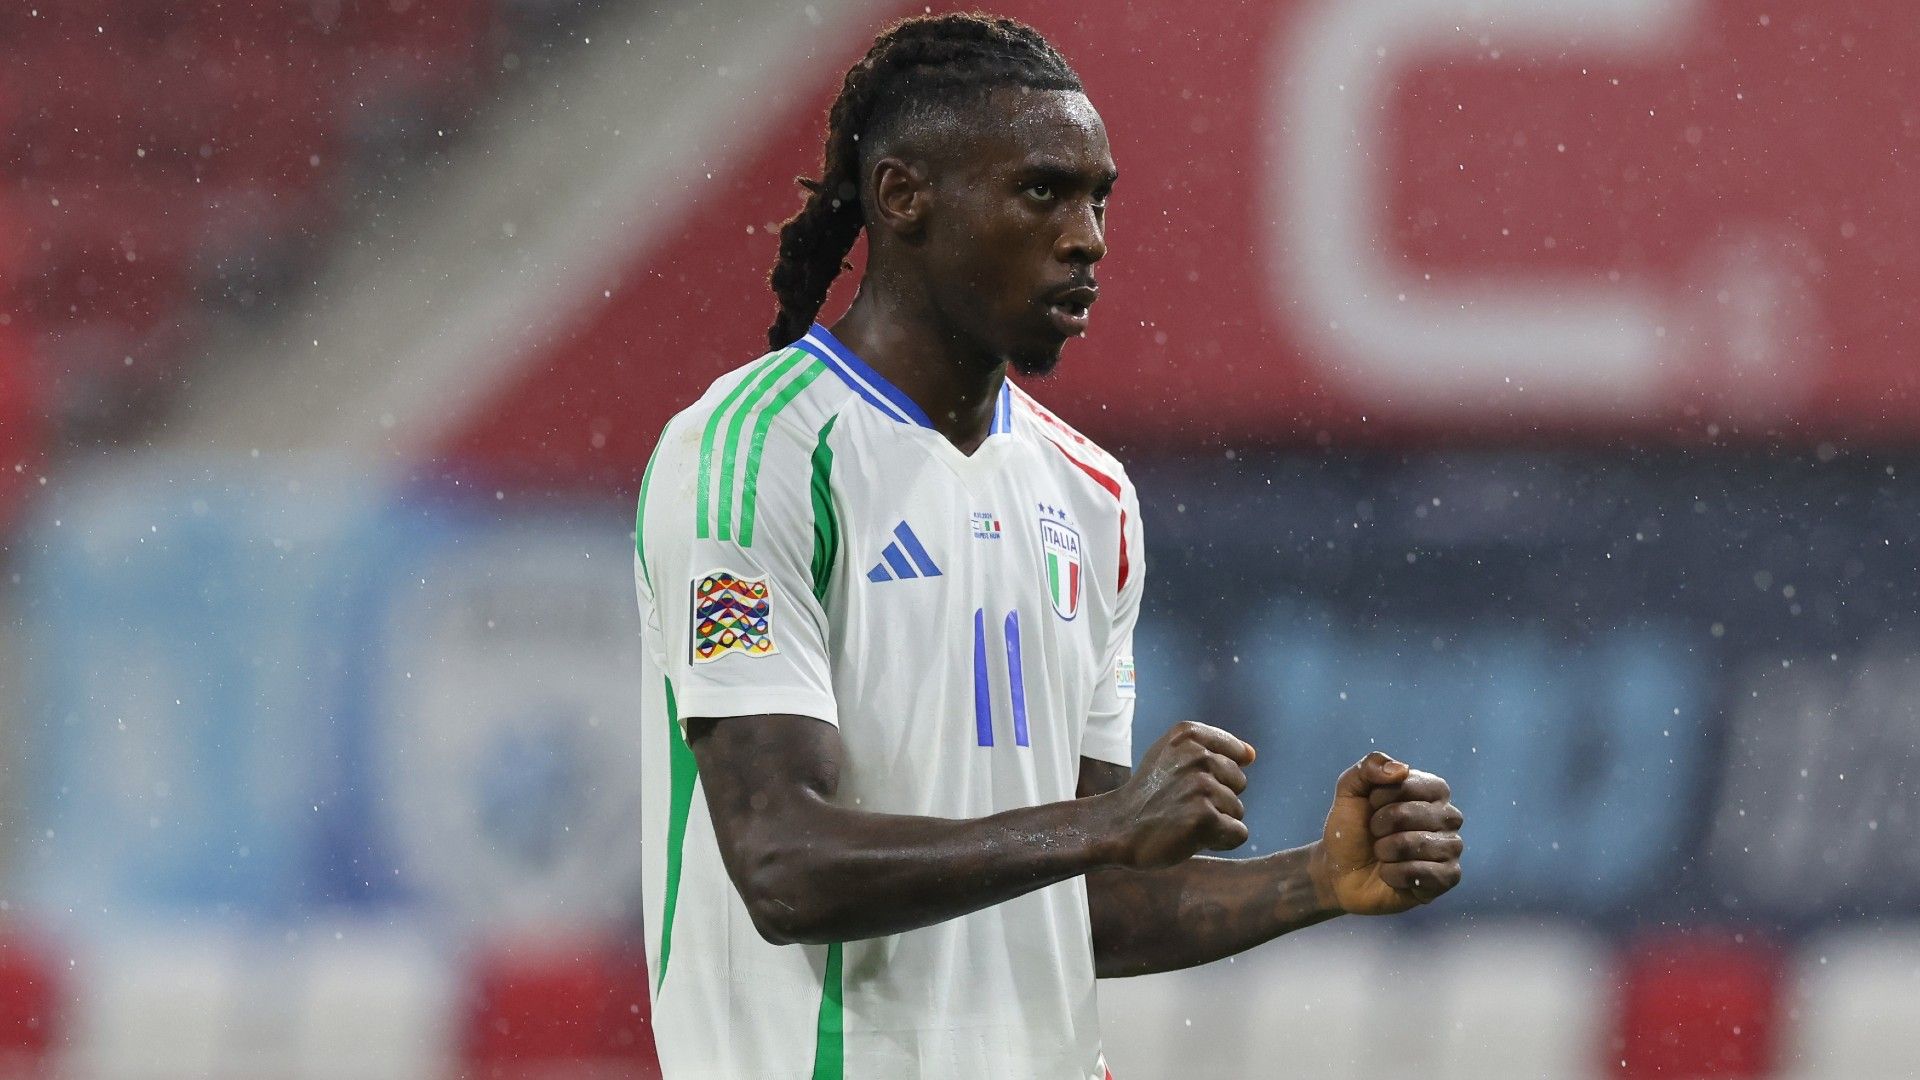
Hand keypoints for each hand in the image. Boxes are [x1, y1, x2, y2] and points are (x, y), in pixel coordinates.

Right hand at [1099, 721, 1256, 870]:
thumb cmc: (1147, 794)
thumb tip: (1251, 754)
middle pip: (1240, 783)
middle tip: (1182, 804)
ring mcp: (1201, 786)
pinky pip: (1239, 833)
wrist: (1117, 827)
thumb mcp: (1169, 755)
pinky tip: (1192, 836)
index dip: (1217, 776)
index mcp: (1189, 734)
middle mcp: (1198, 755)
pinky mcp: (1205, 817)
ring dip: (1216, 821)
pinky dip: (1220, 841)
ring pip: (1237, 809)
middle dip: (1218, 799)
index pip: (1237, 754)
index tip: (1189, 783)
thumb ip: (1208, 749)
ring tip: (1183, 819)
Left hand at [1308, 751, 1463, 915]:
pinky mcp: (1448, 877)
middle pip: (1413, 813)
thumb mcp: (1349, 791)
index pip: (1411, 782)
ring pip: (1417, 844)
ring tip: (1382, 854)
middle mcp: (1448, 816)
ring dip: (1386, 850)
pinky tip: (1390, 874)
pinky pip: (1423, 873)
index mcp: (1431, 790)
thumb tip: (1401, 769)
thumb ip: (1368, 767)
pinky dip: (1395, 874)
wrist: (1340, 872)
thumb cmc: (1351, 829)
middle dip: (1380, 825)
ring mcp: (1450, 847)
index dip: (1382, 795)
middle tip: (1374, 834)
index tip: (1371, 806)